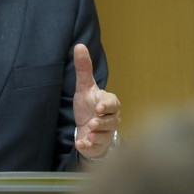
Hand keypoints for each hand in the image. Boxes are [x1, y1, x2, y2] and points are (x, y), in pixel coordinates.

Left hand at [72, 44, 119, 159]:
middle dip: (101, 122)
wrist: (86, 129)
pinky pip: (95, 147)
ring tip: (88, 133)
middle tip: (92, 122)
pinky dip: (88, 146)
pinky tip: (80, 144)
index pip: (113, 103)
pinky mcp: (98, 146)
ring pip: (104, 135)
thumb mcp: (84, 87)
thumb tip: (79, 45)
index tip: (99, 108)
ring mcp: (105, 133)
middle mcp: (111, 119)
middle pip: (111, 121)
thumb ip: (83, 69)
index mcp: (109, 103)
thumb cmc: (88, 106)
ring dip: (95, 135)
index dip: (107, 106)